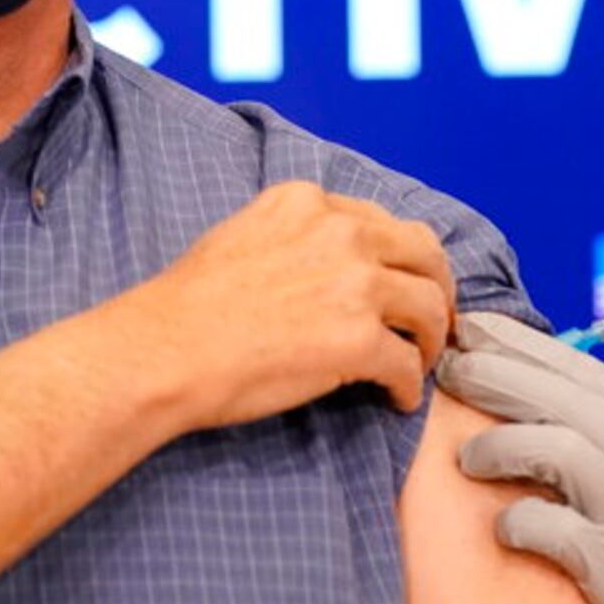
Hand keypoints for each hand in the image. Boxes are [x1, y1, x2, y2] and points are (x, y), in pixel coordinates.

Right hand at [111, 180, 453, 427]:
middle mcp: (341, 233)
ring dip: (431, 338)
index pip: (383, 222)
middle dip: (438, 287)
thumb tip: (325, 262)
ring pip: (428, 307)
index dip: (402, 256)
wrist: (165, 351)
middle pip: (424, 254)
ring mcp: (355, 285)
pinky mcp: (359, 340)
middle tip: (436, 318)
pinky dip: (409, 386)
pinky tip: (398, 399)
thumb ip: (294, 235)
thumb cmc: (189, 304)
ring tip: (422, 361)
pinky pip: (407, 363)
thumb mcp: (243, 234)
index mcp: (309, 204)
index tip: (405, 279)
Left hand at [437, 312, 603, 603]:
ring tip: (467, 458)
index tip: (472, 332)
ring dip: (493, 448)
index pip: (575, 364)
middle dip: (488, 373)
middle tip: (447, 369)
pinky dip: (513, 521)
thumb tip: (545, 399)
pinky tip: (504, 526)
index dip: (515, 343)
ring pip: (543, 445)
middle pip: (550, 391)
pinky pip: (542, 525)